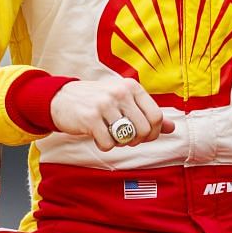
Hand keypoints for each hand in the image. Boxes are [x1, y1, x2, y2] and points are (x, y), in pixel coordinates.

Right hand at [49, 77, 173, 151]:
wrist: (61, 98)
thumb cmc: (96, 101)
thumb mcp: (123, 100)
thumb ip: (147, 113)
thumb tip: (171, 127)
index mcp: (131, 86)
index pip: (156, 115)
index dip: (153, 132)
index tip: (143, 136)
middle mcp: (120, 92)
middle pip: (144, 130)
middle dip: (136, 140)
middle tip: (124, 138)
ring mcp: (105, 104)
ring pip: (127, 138)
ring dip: (120, 143)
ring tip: (110, 134)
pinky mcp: (90, 118)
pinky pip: (108, 144)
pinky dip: (104, 146)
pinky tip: (97, 136)